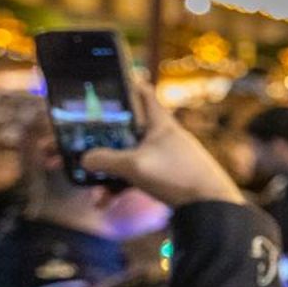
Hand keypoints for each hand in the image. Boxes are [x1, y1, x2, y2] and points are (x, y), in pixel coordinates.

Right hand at [81, 83, 245, 207]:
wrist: (210, 206)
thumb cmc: (177, 176)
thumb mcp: (135, 166)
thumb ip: (106, 160)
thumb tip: (85, 160)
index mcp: (160, 123)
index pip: (143, 93)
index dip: (127, 83)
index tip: (108, 80)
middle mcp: (162, 136)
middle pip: (126, 129)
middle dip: (100, 142)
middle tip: (76, 149)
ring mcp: (164, 156)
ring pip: (127, 158)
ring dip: (107, 174)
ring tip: (92, 192)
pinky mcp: (166, 176)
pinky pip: (135, 177)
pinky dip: (119, 188)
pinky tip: (104, 202)